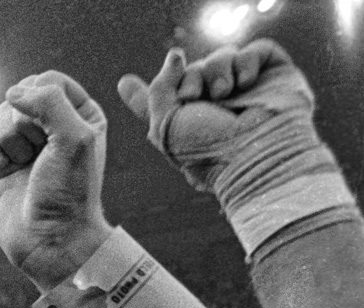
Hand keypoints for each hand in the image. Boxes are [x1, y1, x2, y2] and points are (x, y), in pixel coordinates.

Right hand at [0, 71, 114, 290]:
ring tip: (25, 164)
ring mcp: (25, 143)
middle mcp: (52, 126)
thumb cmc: (69, 192)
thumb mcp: (75, 138)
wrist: (49, 239)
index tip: (49, 129)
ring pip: (0, 114)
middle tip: (38, 152)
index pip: (49, 80)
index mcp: (80, 115)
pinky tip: (6, 168)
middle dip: (23, 122)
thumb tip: (12, 92)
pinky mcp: (0, 161)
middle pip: (21, 95)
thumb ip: (49, 101)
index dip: (41, 98)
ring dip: (9, 139)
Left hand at [116, 41, 313, 194]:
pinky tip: (245, 82)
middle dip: (191, 77)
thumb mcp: (165, 124)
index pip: (173, 92)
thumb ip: (158, 88)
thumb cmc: (207, 148)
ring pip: (224, 56)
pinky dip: (247, 60)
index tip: (132, 84)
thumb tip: (174, 55)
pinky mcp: (276, 77)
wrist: (254, 156)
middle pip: (195, 68)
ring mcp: (249, 90)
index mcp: (192, 119)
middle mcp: (220, 105)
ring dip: (217, 69)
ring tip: (224, 92)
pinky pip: (258, 50)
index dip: (163, 84)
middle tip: (194, 97)